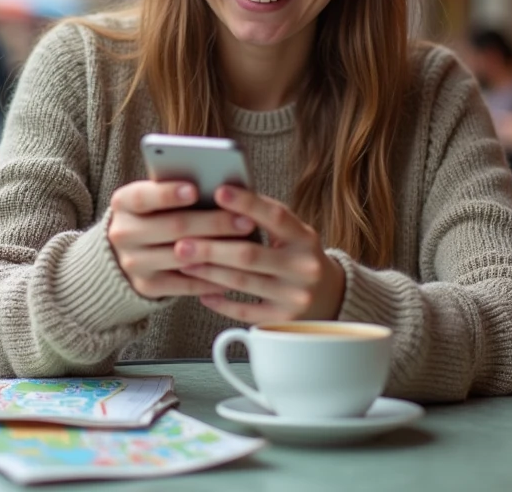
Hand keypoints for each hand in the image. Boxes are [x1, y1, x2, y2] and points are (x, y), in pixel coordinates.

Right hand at [107, 181, 253, 299]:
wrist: (128, 252)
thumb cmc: (155, 214)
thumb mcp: (155, 198)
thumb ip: (177, 190)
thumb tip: (220, 186)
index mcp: (123, 203)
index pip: (143, 196)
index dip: (169, 194)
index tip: (196, 189)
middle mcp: (123, 233)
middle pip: (172, 226)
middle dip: (213, 223)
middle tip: (245, 220)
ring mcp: (133, 263)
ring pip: (182, 256)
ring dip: (218, 250)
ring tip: (247, 245)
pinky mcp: (146, 286)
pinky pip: (185, 283)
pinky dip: (212, 277)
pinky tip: (236, 270)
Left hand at [176, 185, 345, 322]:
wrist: (329, 296)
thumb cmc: (297, 255)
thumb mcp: (293, 234)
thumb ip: (264, 218)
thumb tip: (220, 196)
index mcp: (305, 238)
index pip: (276, 216)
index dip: (247, 203)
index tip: (218, 191)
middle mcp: (303, 267)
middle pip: (249, 254)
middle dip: (211, 247)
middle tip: (182, 241)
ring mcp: (294, 296)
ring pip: (242, 282)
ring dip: (208, 272)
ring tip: (184, 262)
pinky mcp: (283, 319)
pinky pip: (245, 311)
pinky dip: (221, 302)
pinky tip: (203, 292)